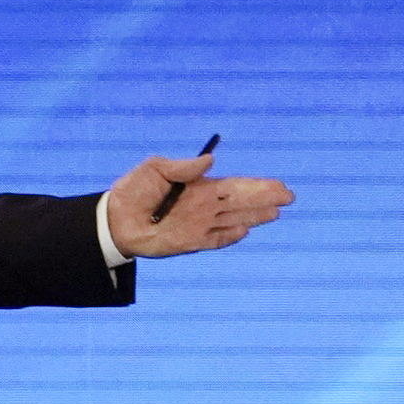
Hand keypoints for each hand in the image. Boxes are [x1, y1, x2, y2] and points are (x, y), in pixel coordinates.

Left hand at [106, 152, 292, 258]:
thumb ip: (183, 167)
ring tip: (275, 213)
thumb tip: (210, 160)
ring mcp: (199, 225)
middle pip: (241, 203)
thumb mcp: (155, 169)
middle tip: (288, 197)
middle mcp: (205, 207)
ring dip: (254, 217)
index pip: (236, 186)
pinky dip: (228, 236)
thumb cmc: (133, 190)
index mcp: (201, 187)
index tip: (278, 185)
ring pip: (234, 221)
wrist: (114, 219)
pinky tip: (244, 230)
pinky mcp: (189, 242)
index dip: (258, 186)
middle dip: (265, 199)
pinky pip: (215, 240)